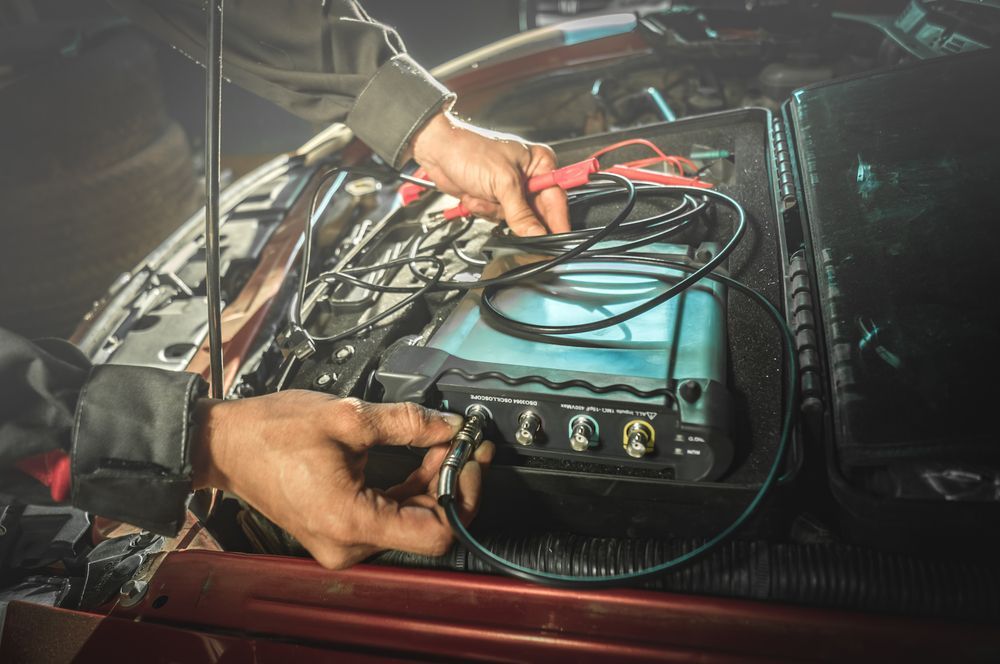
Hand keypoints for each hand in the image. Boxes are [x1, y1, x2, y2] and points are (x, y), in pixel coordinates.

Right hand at [192, 390, 493, 568]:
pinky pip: (391, 515)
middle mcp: (349, 543)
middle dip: (451, 481)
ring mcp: (344, 540)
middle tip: (464, 442)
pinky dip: (411, 488)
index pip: (437, 533)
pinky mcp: (341, 529)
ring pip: (412, 520)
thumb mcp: (346, 417)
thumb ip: (407, 422)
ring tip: (443, 442)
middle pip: (428, 526)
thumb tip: (449, 425)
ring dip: (433, 482)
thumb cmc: (270, 433)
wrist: (227, 444)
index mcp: (350, 522)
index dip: (462, 493)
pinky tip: (421, 457)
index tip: (471, 457)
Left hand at [409, 111, 570, 236]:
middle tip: (504, 211)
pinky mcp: (497, 200)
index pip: (558, 199)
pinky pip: (499, 219)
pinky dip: (485, 211)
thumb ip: (521, 213)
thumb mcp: (502, 182)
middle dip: (515, 214)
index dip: (558, 222)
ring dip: (495, 211)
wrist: (440, 153)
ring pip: (516, 221)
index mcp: (541, 164)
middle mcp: (530, 178)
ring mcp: (513, 191)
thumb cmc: (471, 152)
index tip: (558, 241)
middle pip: (537, 214)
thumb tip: (537, 235)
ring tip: (483, 194)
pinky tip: (476, 196)